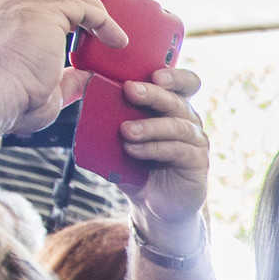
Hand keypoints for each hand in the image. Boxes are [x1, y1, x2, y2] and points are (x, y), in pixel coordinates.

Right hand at [0, 0, 124, 134]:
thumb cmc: (1, 103)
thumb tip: (85, 76)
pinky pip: (82, 7)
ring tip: (116, 1)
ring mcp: (17, 2)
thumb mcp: (33, 88)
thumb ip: (60, 80)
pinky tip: (116, 39)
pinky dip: (102, 21)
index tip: (71, 4)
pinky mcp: (39, 10)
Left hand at [122, 67, 208, 225]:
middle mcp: (189, 122)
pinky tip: (133, 150)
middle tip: (129, 90)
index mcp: (174, 109)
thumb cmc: (137, 166)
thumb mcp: (123, 138)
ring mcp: (196, 143)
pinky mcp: (197, 163)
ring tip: (126, 131)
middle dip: (153, 94)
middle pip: (177, 101)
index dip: (175, 77)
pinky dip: (154, 149)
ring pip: (178, 126)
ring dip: (150, 126)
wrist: (153, 204)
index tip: (154, 74)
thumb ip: (110, 118)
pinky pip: (179, 151)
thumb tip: (81, 91)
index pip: (186, 84)